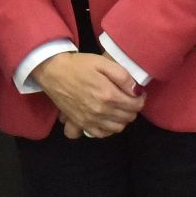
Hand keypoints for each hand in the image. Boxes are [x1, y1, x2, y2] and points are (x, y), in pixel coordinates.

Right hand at [30, 52, 145, 137]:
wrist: (54, 72)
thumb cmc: (79, 65)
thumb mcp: (103, 62)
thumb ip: (122, 76)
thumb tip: (136, 90)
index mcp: (108, 95)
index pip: (135, 105)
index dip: (141, 99)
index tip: (138, 92)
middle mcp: (101, 111)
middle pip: (128, 117)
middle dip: (133, 108)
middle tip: (129, 98)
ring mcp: (91, 120)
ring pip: (118, 127)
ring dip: (123, 119)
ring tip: (120, 108)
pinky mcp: (81, 124)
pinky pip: (102, 134)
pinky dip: (109, 129)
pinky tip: (108, 119)